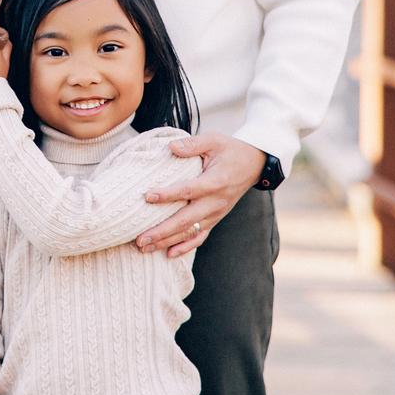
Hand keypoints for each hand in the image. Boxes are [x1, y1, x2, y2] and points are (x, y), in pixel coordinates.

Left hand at [134, 135, 267, 256]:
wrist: (254, 164)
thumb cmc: (230, 150)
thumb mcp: (214, 140)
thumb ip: (192, 144)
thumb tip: (171, 147)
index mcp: (215, 182)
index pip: (188, 190)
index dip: (168, 194)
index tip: (147, 196)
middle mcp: (215, 203)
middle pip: (185, 220)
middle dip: (161, 231)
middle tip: (139, 238)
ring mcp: (215, 214)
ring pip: (189, 232)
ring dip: (166, 241)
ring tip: (144, 247)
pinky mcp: (215, 219)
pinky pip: (200, 237)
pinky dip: (185, 247)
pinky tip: (168, 254)